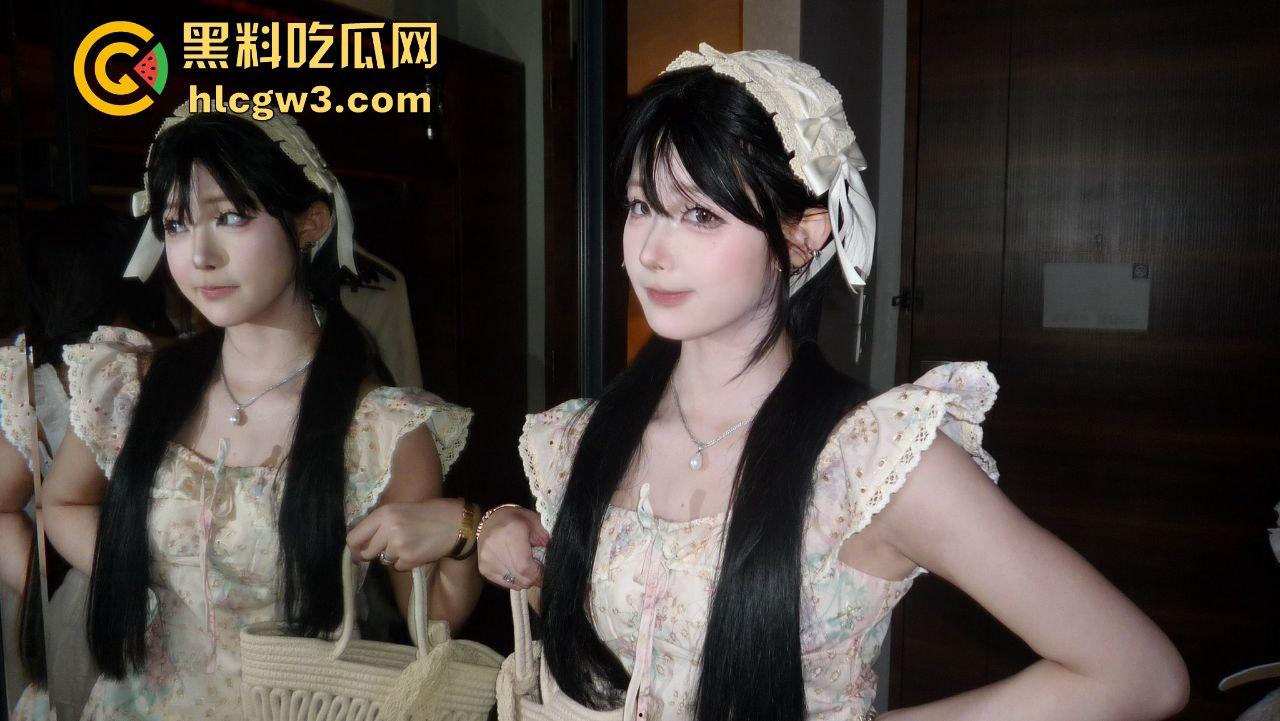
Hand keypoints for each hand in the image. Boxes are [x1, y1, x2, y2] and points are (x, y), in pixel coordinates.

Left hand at [346, 497, 464, 571]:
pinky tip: (418, 551)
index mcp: (384, 514)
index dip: (355, 548)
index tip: (358, 553)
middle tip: (391, 548)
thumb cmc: (429, 514)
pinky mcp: (409, 558)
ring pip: (384, 560)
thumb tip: (362, 545)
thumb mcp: (401, 510)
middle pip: (367, 552)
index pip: (354, 537)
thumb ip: (380, 524)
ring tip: (411, 544)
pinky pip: (398, 567)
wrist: (455, 523)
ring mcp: (398, 545)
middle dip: (376, 553)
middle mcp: (388, 529)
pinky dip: (406, 563)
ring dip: (394, 557)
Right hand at [477, 506, 548, 588]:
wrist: (491, 520)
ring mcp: (487, 560)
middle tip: (539, 567)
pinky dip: (516, 579)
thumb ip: (546, 541)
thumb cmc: (516, 520)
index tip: (546, 571)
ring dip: (525, 578)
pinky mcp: (484, 569)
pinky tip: (515, 566)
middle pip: (521, 578)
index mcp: (510, 532)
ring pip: (515, 584)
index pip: (525, 566)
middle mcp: (495, 548)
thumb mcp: (536, 523)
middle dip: (534, 577)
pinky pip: (507, 584)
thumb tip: (554, 563)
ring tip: (526, 563)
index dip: (539, 574)